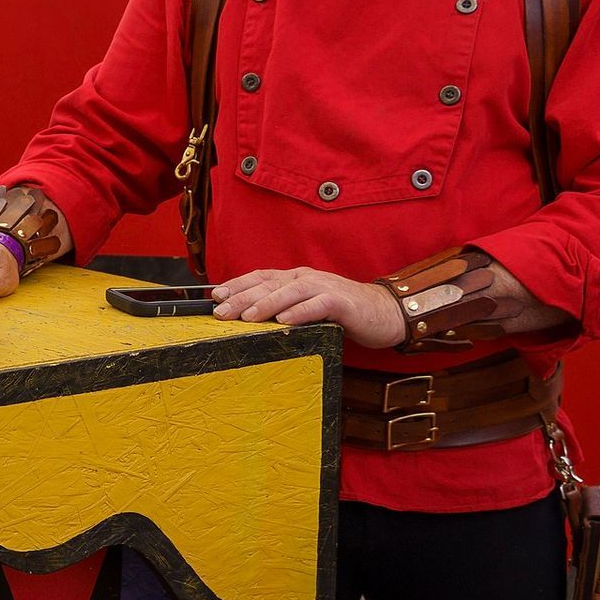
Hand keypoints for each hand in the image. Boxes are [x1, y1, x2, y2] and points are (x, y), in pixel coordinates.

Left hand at [212, 266, 405, 348]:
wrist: (384, 313)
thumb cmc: (342, 312)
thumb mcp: (308, 306)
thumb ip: (285, 307)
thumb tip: (251, 316)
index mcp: (297, 278)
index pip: (261, 277)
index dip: (238, 284)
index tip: (216, 296)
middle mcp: (307, 278)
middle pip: (270, 284)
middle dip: (242, 297)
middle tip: (221, 311)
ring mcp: (325, 287)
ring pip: (290, 292)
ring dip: (267, 304)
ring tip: (247, 317)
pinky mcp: (342, 302)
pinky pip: (318, 305)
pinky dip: (300, 312)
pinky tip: (284, 322)